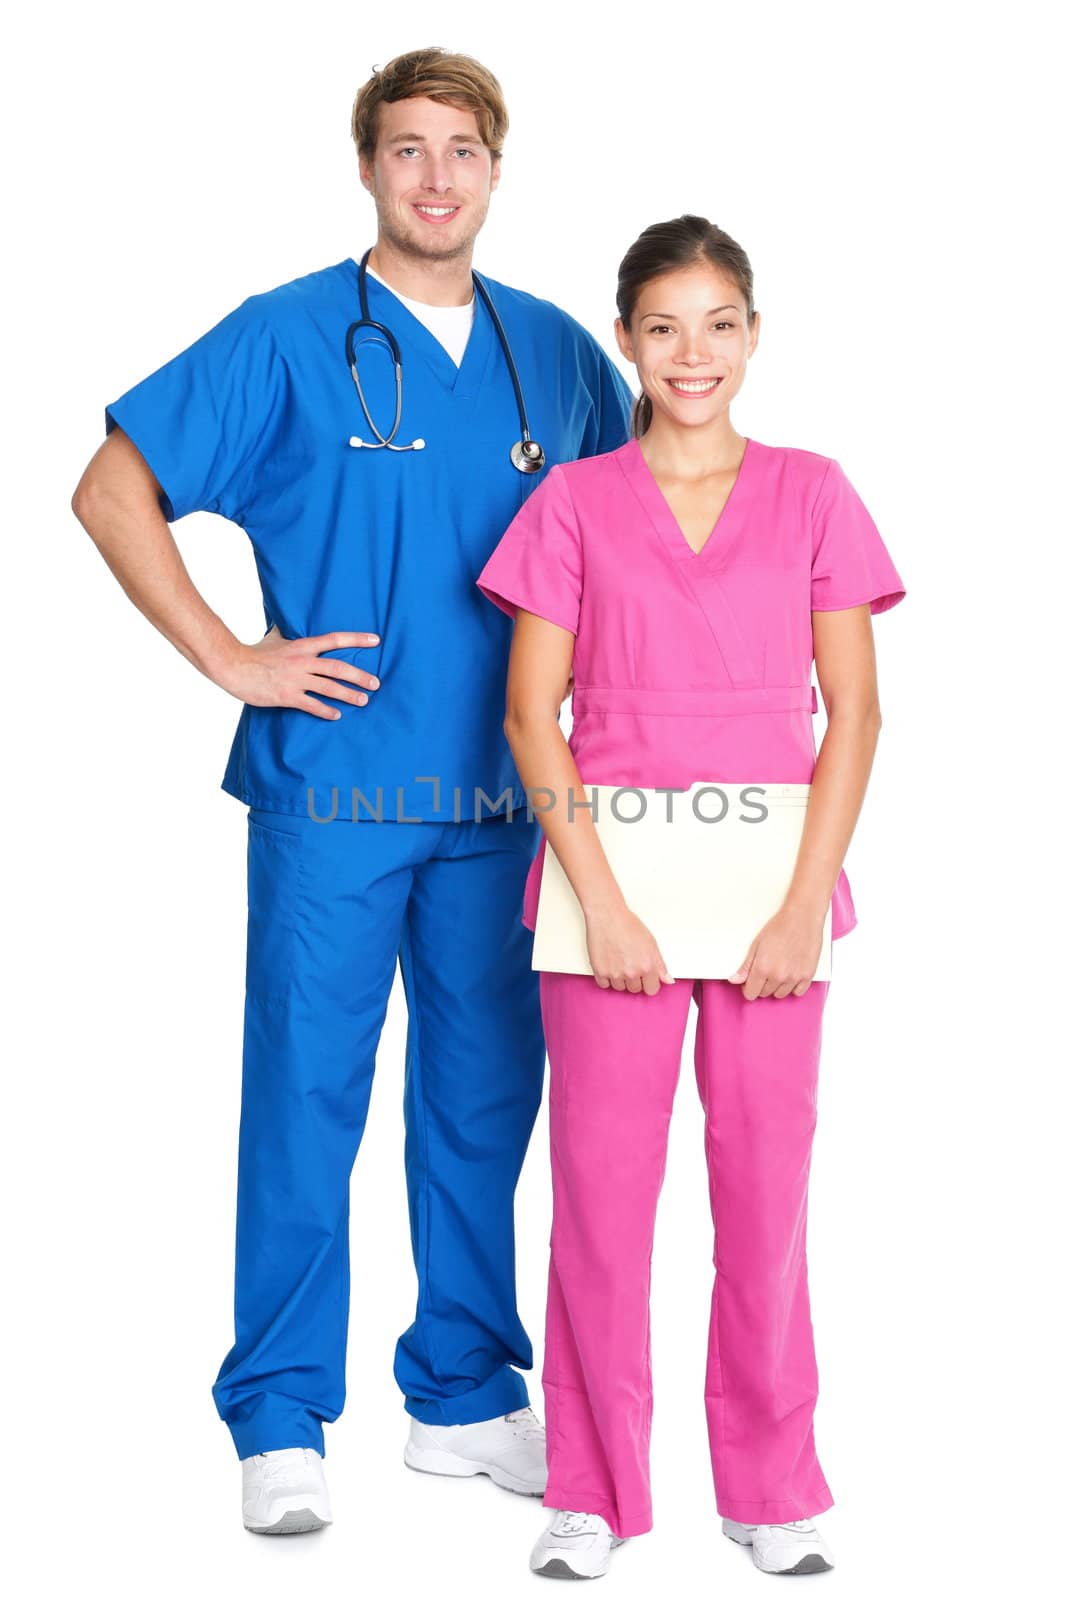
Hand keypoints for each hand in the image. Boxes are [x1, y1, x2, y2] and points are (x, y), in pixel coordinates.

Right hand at [215, 626, 380, 719]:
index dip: (356, 639)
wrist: (234, 667)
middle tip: (376, 683)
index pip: (334, 639)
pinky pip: (312, 705)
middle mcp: (302, 662)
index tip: (376, 640)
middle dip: (359, 676)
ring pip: (329, 687)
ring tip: (364, 700)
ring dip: (349, 695)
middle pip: (338, 668)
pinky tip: (337, 715)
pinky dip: (326, 711)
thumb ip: (286, 632)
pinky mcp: (287, 696)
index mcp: (302, 646)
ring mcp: (296, 679)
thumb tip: (286, 620)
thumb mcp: (274, 638)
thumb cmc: (253, 653)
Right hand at [584, 902, 674, 994]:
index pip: (652, 990)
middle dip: (634, 979)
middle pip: (635, 989)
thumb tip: (668, 980)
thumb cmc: (628, 925)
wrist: (607, 916)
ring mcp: (615, 973)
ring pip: (620, 988)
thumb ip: (660, 965)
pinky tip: (609, 964)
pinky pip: (604, 985)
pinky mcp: (600, 971)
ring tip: (618, 961)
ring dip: (619, 979)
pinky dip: (606, 977)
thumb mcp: (651, 942)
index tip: (645, 977)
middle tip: (629, 963)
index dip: (649, 983)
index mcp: (647, 966)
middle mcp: (631, 972)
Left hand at [728, 903, 826, 999]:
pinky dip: (793, 986)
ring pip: (780, 994)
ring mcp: (794, 977)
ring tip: (779, 970)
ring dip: (777, 986)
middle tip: (766, 969)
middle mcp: (778, 976)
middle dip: (762, 985)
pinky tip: (791, 974)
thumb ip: (746, 966)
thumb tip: (735, 980)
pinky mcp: (807, 975)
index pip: (751, 993)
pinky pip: (798, 992)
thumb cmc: (779, 927)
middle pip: (765, 993)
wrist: (802, 917)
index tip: (751, 981)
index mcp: (762, 968)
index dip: (748, 987)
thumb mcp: (756, 944)